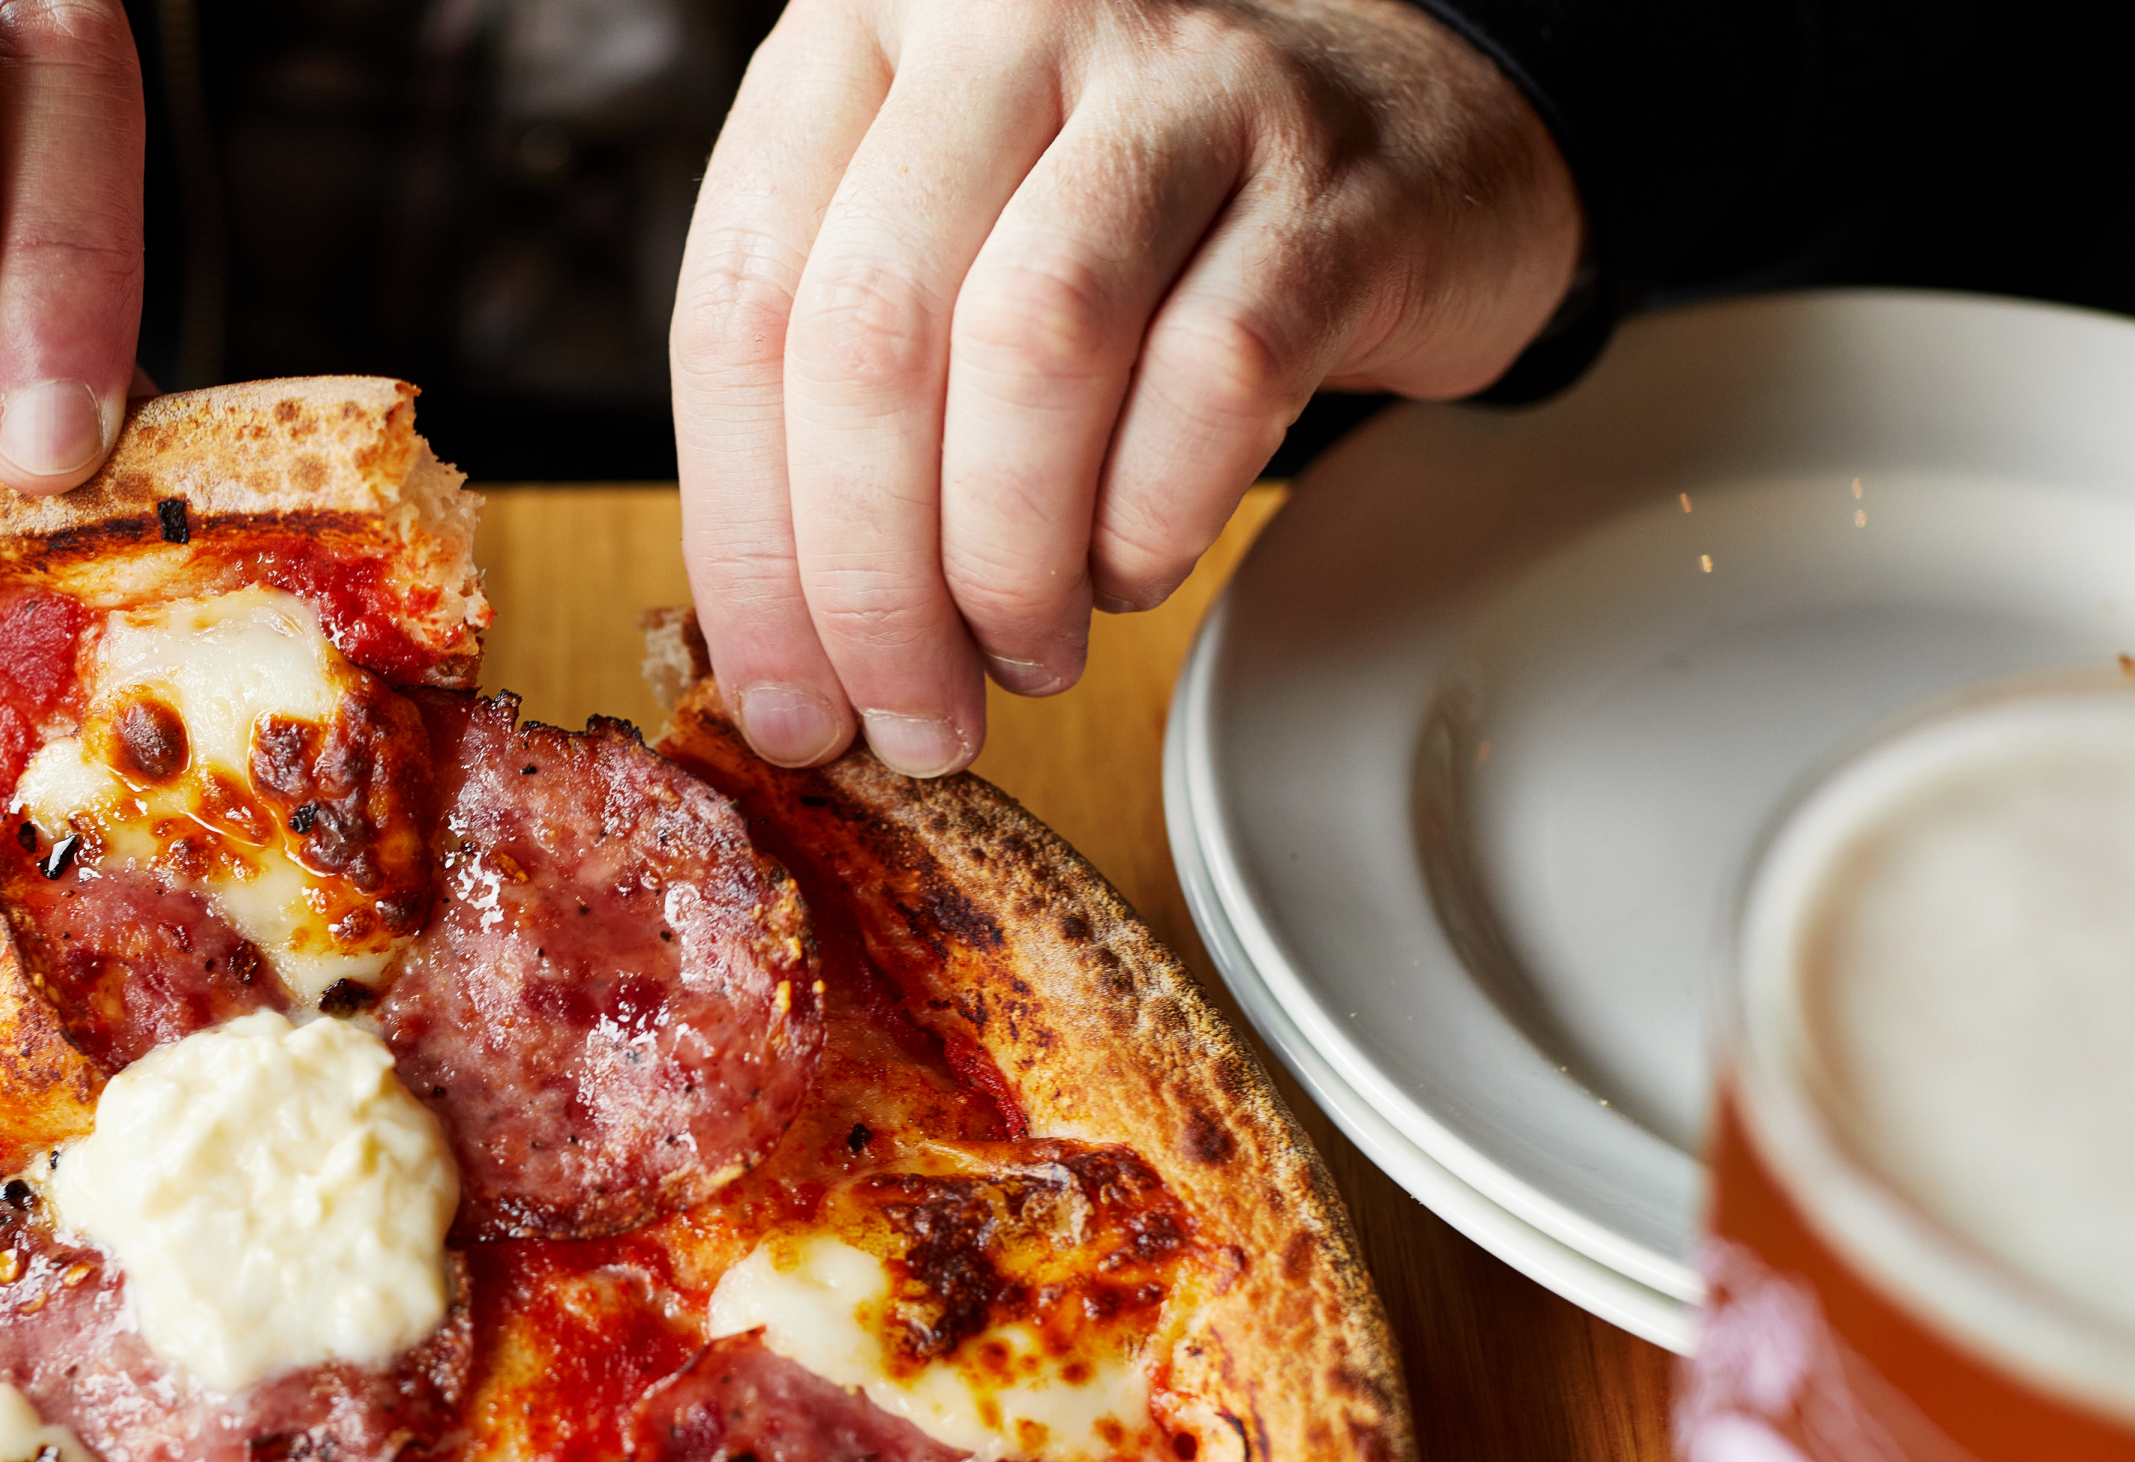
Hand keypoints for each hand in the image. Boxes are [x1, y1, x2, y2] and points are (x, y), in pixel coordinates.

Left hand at [670, 0, 1581, 773]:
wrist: (1400, 136)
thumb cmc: (1128, 232)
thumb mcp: (937, 254)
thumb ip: (829, 402)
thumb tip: (776, 661)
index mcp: (856, 37)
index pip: (739, 306)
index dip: (745, 540)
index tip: (780, 694)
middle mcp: (1003, 21)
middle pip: (870, 335)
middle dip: (870, 581)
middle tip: (905, 716)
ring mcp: (1177, 83)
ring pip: (1032, 350)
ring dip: (1008, 563)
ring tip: (1020, 655)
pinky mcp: (1325, 183)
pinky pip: (1212, 381)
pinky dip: (1148, 522)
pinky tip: (1129, 572)